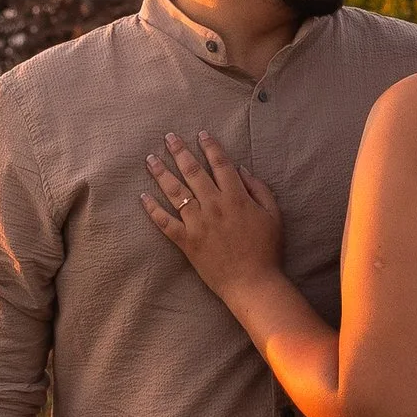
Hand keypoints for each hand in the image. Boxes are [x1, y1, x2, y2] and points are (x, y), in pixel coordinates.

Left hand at [142, 129, 283, 303]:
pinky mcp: (186, 241)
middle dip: (179, 151)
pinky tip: (143, 196)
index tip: (201, 133)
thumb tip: (241, 170)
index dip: (210, 147)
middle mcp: (214, 206)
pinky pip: (164, 223)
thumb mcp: (273, 214)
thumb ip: (259, 189)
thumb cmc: (267, 249)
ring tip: (150, 159)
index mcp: (236, 197)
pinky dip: (152, 209)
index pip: (220, 164)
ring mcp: (197, 223)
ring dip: (161, 173)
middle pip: (193, 172)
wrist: (252, 283)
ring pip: (175, 192)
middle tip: (169, 137)